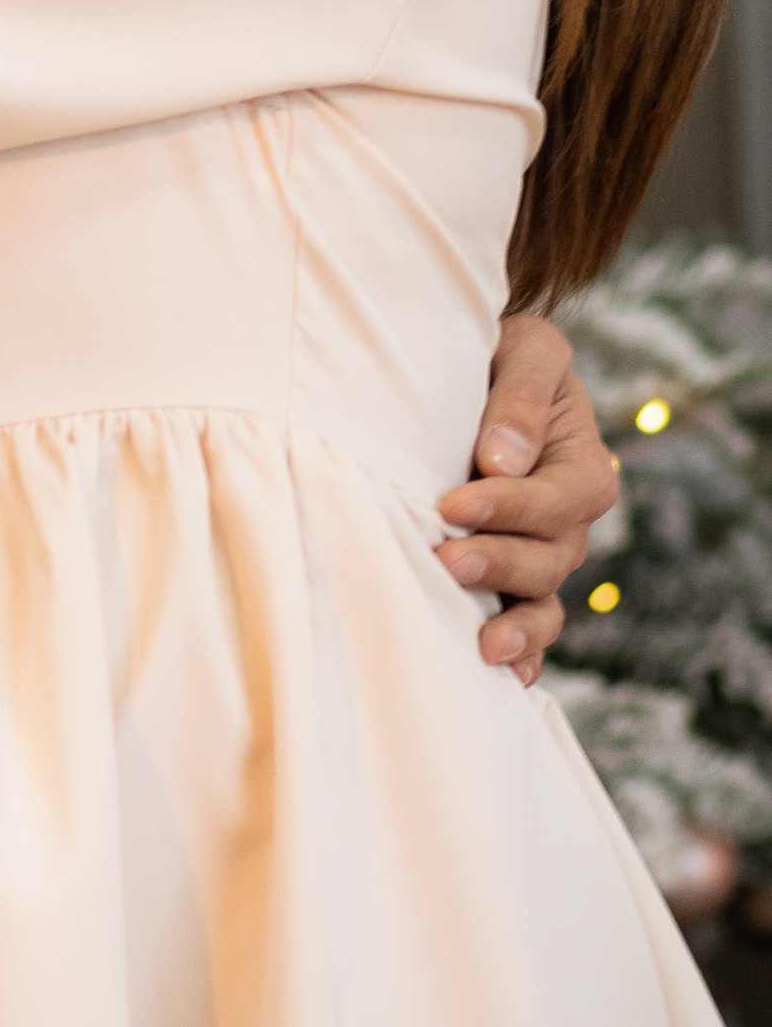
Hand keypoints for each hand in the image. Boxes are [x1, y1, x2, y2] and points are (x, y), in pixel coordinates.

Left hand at [434, 311, 615, 679]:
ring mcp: (541, 557)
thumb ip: (521, 399)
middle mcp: (568, 522)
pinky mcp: (510, 580)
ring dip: (514, 625)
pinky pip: (529, 628)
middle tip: (445, 559)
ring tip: (480, 643)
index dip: (510, 506)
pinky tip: (501, 676)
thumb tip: (503, 460)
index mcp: (581, 465)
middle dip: (497, 562)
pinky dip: (523, 655)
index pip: (556, 498)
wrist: (474, 373)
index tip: (454, 501)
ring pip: (541, 601)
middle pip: (548, 558)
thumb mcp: (526, 350)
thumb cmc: (501, 354)